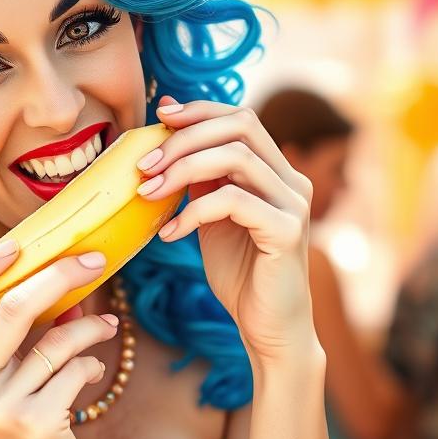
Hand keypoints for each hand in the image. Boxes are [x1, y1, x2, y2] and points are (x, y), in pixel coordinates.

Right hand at [0, 244, 118, 438]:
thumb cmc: (2, 427)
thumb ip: (4, 335)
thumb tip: (58, 280)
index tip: (15, 246)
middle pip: (9, 308)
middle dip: (58, 275)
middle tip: (91, 261)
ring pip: (55, 340)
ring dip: (90, 326)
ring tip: (107, 326)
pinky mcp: (35, 424)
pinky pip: (75, 370)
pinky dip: (90, 363)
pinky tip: (91, 371)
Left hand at [135, 96, 316, 362]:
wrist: (267, 328)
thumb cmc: (240, 274)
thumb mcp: (212, 218)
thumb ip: (200, 180)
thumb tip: (168, 135)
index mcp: (275, 171)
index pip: (241, 117)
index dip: (200, 110)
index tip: (160, 117)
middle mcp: (291, 180)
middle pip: (240, 126)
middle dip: (185, 138)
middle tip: (144, 165)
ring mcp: (293, 204)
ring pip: (236, 158)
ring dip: (182, 170)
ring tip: (149, 194)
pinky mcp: (287, 232)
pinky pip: (233, 202)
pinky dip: (193, 212)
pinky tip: (170, 234)